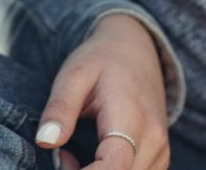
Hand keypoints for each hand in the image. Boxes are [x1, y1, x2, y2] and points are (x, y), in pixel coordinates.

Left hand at [35, 14, 168, 169]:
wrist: (135, 48)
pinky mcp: (160, 158)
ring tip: (73, 154)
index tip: (61, 161)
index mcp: (131, 118)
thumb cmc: (101, 60)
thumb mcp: (74, 73)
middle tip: (61, 155)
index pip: (113, 168)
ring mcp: (160, 151)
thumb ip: (60, 108)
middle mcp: (153, 140)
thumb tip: (45, 141)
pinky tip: (93, 159)